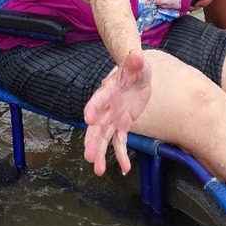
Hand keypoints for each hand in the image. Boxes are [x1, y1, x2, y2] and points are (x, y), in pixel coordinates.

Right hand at [83, 49, 151, 176]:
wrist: (135, 74)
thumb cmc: (134, 67)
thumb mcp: (137, 63)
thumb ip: (135, 60)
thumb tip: (136, 54)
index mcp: (108, 91)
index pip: (99, 99)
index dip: (93, 108)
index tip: (88, 119)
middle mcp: (106, 107)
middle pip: (97, 125)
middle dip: (92, 141)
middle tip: (89, 156)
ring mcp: (112, 117)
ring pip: (104, 138)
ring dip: (101, 153)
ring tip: (98, 171)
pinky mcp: (121, 124)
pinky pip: (119, 142)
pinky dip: (120, 155)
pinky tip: (125, 168)